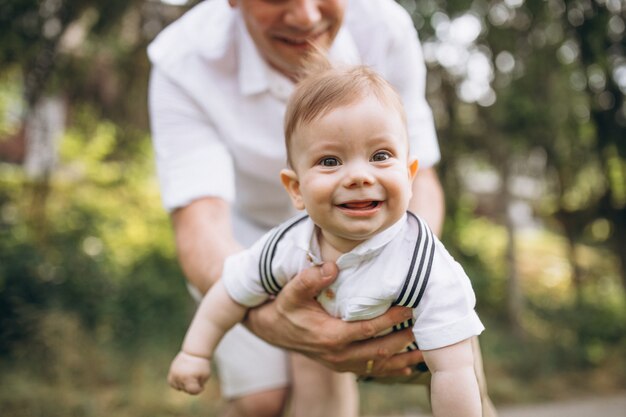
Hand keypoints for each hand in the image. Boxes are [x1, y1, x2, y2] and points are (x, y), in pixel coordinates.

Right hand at [167, 351, 211, 394]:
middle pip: (186, 390)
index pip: (193, 391)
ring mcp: (174, 374)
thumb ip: (199, 386)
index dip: (199, 389)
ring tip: (190, 377)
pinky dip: (176, 383)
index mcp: (189, 378)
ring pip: (178, 388)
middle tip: (196, 376)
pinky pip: (171, 383)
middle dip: (192, 386)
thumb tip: (192, 391)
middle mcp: (180, 377)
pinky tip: (183, 378)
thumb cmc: (202, 365)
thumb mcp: (205, 376)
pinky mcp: (171, 371)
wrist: (194, 352)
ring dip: (184, 385)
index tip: (202, 384)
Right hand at [243, 262, 424, 376]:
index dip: (390, 320)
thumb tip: (332, 267)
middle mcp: (338, 354)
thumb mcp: (292, 291)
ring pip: (378, 365)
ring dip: (402, 359)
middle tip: (424, 326)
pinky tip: (408, 367)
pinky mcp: (342, 366)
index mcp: (331, 336)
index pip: (368, 330)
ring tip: (424, 350)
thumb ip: (310, 279)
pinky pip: (371, 372)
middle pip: (379, 351)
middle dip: (403, 339)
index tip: (408, 307)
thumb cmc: (286, 307)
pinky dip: (391, 370)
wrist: (273, 329)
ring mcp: (341, 363)